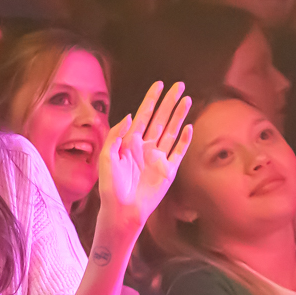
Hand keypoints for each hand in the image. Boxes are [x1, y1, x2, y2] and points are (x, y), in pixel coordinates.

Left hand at [98, 81, 192, 241]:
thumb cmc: (111, 186)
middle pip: (160, 119)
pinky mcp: (168, 171)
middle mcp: (146, 147)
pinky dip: (184, 140)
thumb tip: (131, 115)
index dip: (151, 99)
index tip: (159, 84)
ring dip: (179, 115)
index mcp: (130, 142)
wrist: (122, 210)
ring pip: (171, 131)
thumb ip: (117, 134)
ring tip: (187, 99)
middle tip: (179, 85)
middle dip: (169, 102)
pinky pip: (178, 151)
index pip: (143, 115)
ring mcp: (158, 158)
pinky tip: (188, 126)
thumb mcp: (107, 156)